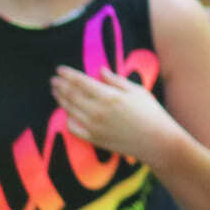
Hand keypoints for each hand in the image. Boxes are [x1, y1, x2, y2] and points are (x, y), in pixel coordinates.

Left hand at [52, 66, 179, 158]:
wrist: (156, 141)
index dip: (69, 75)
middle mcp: (97, 110)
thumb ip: (116, 81)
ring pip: (69, 110)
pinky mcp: (94, 138)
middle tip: (53, 79)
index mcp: (109, 96)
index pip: (81, 82)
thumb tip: (100, 71)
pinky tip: (66, 113)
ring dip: (60, 99)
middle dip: (60, 85)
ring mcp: (94, 126)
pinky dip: (67, 119)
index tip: (60, 69)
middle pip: (72, 95)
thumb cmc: (151, 113)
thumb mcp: (137, 91)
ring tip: (55, 91)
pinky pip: (73, 128)